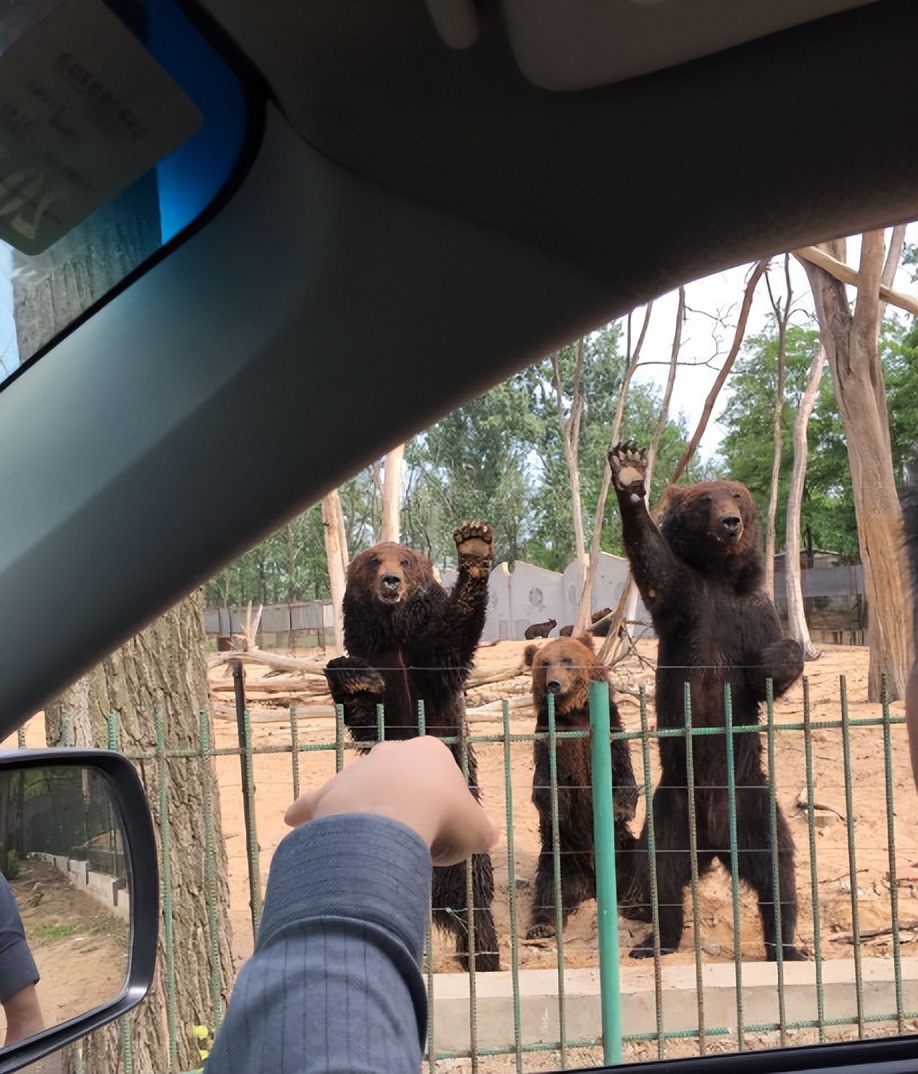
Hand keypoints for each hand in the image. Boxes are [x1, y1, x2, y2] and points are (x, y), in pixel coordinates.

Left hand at [284, 737, 500, 865]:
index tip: (445, 830)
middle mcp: (391, 753)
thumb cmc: (440, 818)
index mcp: (430, 752)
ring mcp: (357, 770)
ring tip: (369, 840)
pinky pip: (316, 802)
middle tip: (411, 834)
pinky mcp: (329, 791)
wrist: (391, 817)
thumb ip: (482, 829)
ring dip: (363, 809)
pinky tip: (293, 821)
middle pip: (399, 777)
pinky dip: (305, 812)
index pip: (440, 775)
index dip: (445, 804)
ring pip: (359, 788)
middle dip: (404, 800)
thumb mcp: (475, 828)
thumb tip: (493, 833)